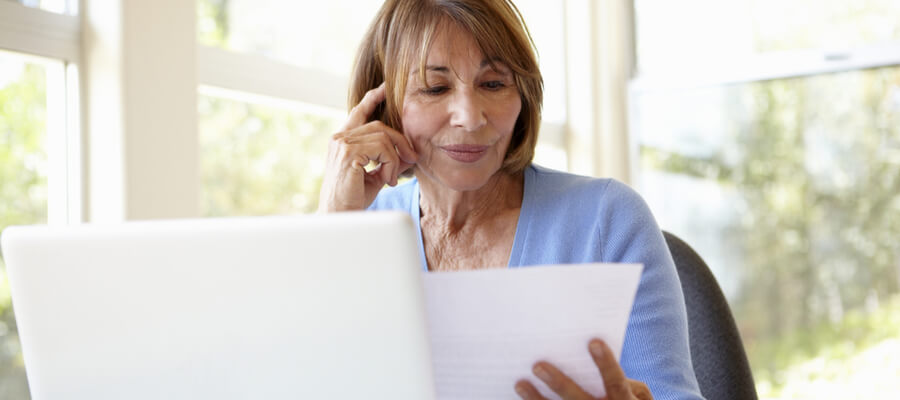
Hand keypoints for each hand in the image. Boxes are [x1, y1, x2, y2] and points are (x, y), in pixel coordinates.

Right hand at [317, 83, 417, 211]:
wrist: (340, 217)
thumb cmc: (354, 199)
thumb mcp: (375, 176)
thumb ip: (388, 161)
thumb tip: (408, 154)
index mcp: (342, 141)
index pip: (359, 113)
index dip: (372, 99)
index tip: (385, 88)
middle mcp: (339, 138)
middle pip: (379, 126)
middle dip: (400, 140)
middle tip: (412, 158)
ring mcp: (342, 144)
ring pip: (383, 136)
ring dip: (395, 158)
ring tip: (393, 177)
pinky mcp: (348, 154)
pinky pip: (382, 149)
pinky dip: (391, 164)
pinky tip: (388, 180)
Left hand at [514, 339, 651, 399]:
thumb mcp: (638, 395)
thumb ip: (620, 378)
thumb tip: (592, 353)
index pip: (616, 383)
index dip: (606, 364)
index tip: (593, 342)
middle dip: (558, 383)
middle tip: (537, 366)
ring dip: (537, 399)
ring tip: (520, 384)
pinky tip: (521, 396)